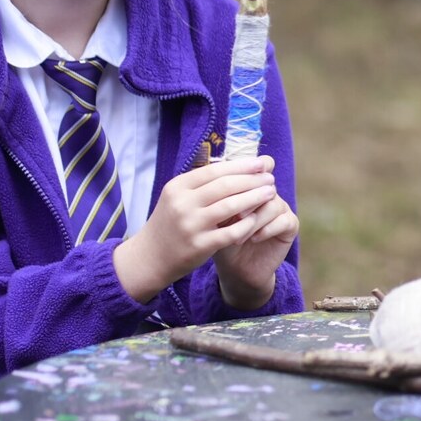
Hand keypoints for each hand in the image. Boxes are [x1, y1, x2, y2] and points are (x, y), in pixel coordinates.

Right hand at [112, 157, 283, 302]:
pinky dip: (247, 224)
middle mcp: (182, 203)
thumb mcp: (178, 197)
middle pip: (226, 186)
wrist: (149, 257)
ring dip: (255, 198)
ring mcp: (190, 225)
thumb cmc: (171, 223)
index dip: (242, 165)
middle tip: (271, 178)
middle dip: (253, 180)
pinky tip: (258, 218)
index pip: (215, 170)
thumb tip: (238, 166)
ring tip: (270, 193)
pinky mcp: (199, 246)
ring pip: (231, 206)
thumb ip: (203, 183)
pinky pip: (231, 232)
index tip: (262, 163)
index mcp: (178, 187)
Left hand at [213, 173, 299, 310]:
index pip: (261, 165)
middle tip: (233, 216)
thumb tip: (218, 184)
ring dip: (254, 220)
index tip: (232, 185)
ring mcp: (281, 208)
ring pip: (273, 204)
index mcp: (252, 185)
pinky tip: (254, 239)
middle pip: (264, 184)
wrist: (235, 268)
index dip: (252, 170)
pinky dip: (267, 229)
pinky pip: (283, 221)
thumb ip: (221, 200)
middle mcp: (269, 193)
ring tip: (238, 236)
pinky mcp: (290, 226)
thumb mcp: (216, 218)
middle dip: (247, 199)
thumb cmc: (221, 239)